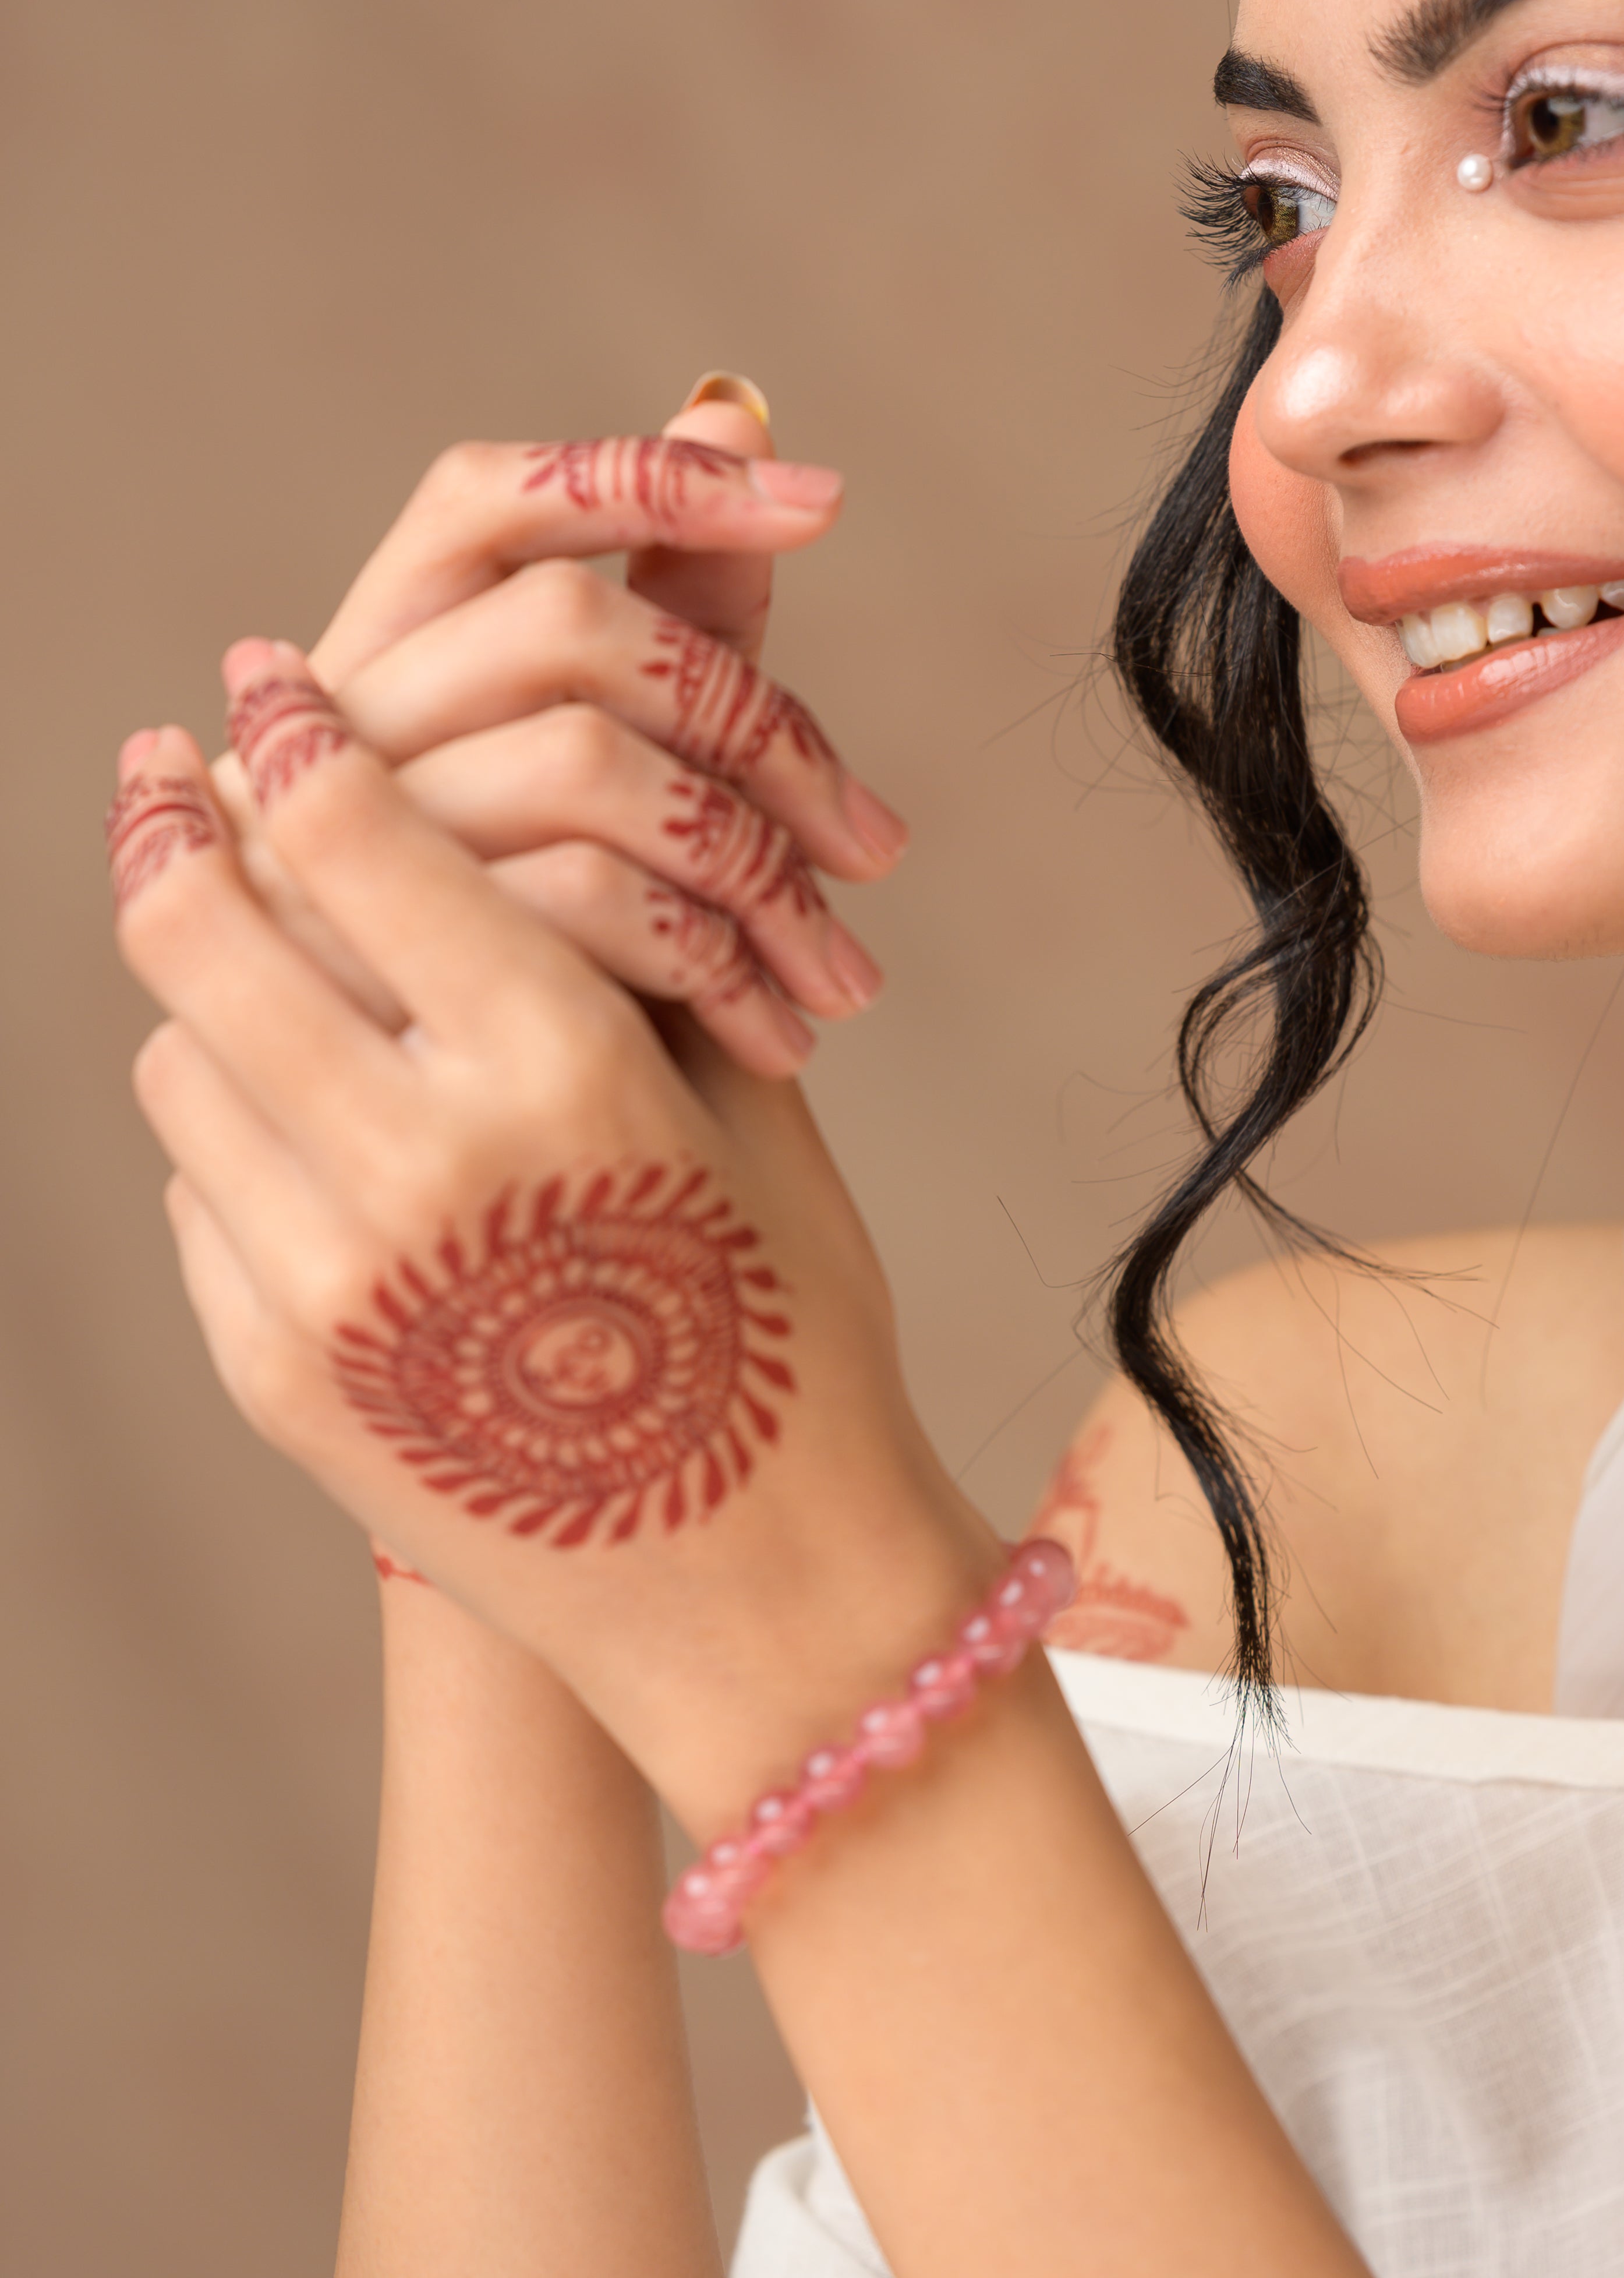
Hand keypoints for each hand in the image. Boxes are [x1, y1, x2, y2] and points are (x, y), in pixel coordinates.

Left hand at [113, 651, 991, 1832]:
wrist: (767, 1598)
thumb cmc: (795, 1323)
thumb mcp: (750, 1090)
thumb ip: (635, 915)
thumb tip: (566, 744)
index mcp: (564, 1070)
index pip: (353, 827)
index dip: (294, 727)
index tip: (266, 679)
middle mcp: (419, 1167)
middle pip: (201, 923)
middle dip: (178, 824)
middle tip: (175, 771)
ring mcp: (327, 1287)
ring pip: (176, 1057)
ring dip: (209, 991)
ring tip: (261, 965)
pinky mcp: (276, 1378)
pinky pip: (202, 1191)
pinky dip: (237, 1132)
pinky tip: (312, 1128)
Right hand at [216, 387, 907, 1081]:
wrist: (436, 1202)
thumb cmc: (530, 971)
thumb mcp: (611, 788)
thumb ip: (668, 610)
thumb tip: (736, 404)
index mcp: (375, 657)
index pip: (486, 497)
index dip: (649, 477)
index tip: (825, 505)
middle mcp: (331, 726)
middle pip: (575, 628)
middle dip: (762, 725)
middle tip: (880, 851)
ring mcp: (330, 840)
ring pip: (587, 760)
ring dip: (757, 865)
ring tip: (845, 979)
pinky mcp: (372, 960)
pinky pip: (578, 896)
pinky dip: (708, 956)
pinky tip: (778, 1036)